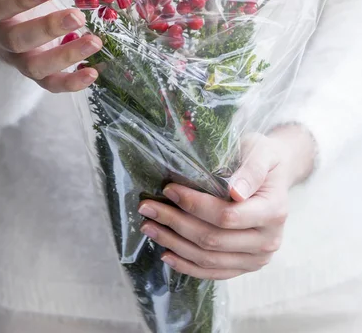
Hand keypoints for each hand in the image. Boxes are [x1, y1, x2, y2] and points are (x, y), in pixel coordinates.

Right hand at [0, 0, 101, 92]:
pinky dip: (71, 82)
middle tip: (78, 16)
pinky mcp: (37, 70)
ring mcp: (17, 57)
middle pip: (17, 40)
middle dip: (48, 29)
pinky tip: (93, 72)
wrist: (14, 3)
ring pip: (34, 66)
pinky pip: (50, 83)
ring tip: (94, 42)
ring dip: (65, 56)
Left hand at [138, 126, 315, 279]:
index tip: (169, 189)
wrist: (276, 174)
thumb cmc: (264, 158)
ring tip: (149, 227)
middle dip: (175, 223)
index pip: (227, 215)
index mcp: (273, 211)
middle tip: (147, 208)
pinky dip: (187, 265)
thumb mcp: (261, 151)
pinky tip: (166, 254)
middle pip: (213, 239)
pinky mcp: (245, 266)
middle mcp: (267, 240)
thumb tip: (235, 191)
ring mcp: (256, 258)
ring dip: (174, 244)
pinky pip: (213, 271)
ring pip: (208, 258)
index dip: (194, 205)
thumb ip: (251, 169)